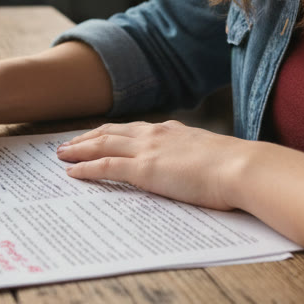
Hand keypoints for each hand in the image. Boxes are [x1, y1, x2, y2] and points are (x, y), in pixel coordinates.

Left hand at [55, 120, 248, 209]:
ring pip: (102, 145)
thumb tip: (195, 168)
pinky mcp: (144, 170)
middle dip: (86, 138)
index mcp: (171, 131)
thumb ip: (195, 158)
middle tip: (67, 145)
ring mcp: (148, 150)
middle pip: (110, 132)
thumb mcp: (211, 156)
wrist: (242, 168)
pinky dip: (86, 168)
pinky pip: (106, 166)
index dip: (110, 133)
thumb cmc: (235, 169)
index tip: (96, 136)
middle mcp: (155, 134)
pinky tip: (72, 173)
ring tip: (61, 156)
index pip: (132, 129)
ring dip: (78, 150)